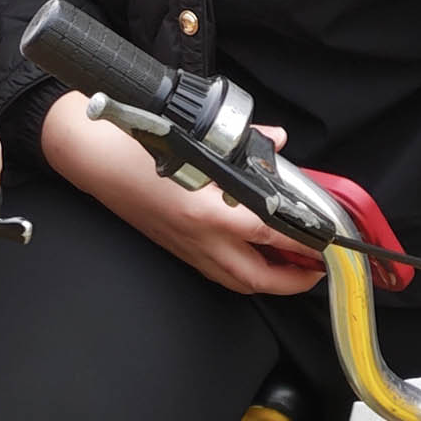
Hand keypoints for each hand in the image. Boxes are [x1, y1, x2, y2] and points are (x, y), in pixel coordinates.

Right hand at [41, 97, 322, 296]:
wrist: (92, 159)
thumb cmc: (139, 146)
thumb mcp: (197, 138)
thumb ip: (244, 144)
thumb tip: (276, 141)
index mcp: (209, 212)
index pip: (272, 234)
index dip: (305, 241)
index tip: (328, 241)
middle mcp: (200, 240)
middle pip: (259, 278)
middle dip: (294, 279)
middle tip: (317, 266)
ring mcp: (186, 249)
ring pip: (239, 281)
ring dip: (270, 280)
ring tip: (293, 265)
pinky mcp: (176, 250)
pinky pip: (219, 273)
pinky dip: (243, 273)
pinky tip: (253, 257)